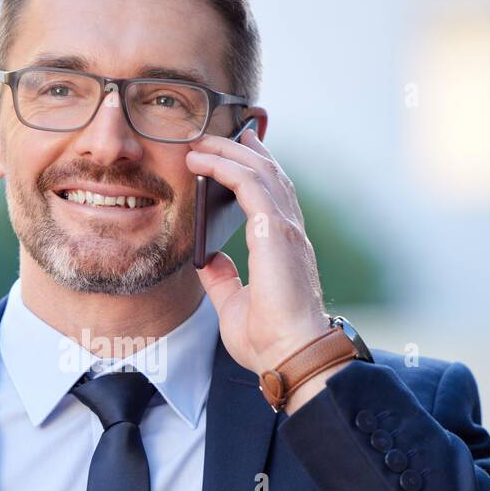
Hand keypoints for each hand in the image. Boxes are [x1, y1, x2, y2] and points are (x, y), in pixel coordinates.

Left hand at [186, 128, 333, 379]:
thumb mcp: (233, 304)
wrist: (289, 355)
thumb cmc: (269, 340)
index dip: (251, 170)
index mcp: (282, 248)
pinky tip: (203, 160)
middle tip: (211, 135)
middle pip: (268, 175)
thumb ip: (223, 278)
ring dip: (228, 152)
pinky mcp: (275, 232)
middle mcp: (288, 233)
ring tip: (200, 141)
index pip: (270, 196)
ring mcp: (285, 230)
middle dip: (240, 150)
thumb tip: (209, 258)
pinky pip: (249, 184)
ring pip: (259, 172)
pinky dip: (225, 167)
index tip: (230, 153)